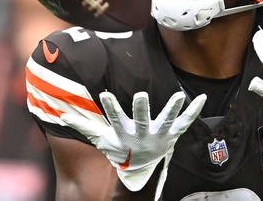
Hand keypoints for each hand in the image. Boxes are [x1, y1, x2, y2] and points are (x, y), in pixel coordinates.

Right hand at [61, 91, 205, 198]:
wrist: (141, 168)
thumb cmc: (120, 148)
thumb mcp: (102, 139)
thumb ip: (83, 126)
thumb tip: (61, 116)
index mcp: (125, 133)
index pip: (115, 118)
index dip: (111, 107)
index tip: (105, 94)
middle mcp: (142, 133)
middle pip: (141, 120)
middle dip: (141, 108)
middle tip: (140, 95)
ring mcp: (159, 134)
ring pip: (166, 120)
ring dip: (172, 108)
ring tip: (178, 95)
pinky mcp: (173, 134)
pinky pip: (185, 122)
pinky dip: (193, 111)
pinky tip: (201, 97)